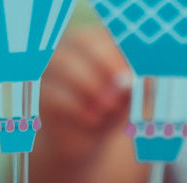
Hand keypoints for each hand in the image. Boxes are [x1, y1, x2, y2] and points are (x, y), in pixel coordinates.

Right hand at [39, 28, 132, 161]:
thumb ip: (137, 88)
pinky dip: (77, 107)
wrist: (84, 143)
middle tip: (122, 91)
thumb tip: (147, 79)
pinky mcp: (40, 94)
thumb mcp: (129, 99)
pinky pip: (53, 93)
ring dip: (91, 87)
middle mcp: (68, 48)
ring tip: (108, 108)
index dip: (121, 53)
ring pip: (64, 64)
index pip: (106, 35)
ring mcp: (50, 69)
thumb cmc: (110, 113)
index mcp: (94, 42)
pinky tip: (93, 119)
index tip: (135, 76)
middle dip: (106, 67)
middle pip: (83, 43)